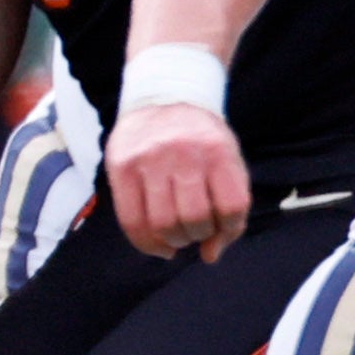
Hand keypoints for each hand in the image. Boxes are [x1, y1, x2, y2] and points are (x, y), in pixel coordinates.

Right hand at [106, 100, 252, 260]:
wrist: (164, 98)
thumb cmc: (202, 142)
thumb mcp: (228, 163)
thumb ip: (230, 210)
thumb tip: (210, 256)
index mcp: (218, 151)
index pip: (232, 207)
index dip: (229, 229)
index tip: (221, 228)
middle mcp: (183, 153)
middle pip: (195, 220)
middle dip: (198, 236)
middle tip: (194, 230)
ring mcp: (149, 159)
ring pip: (163, 224)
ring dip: (174, 241)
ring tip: (177, 234)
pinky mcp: (122, 167)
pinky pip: (132, 222)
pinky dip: (147, 244)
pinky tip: (159, 245)